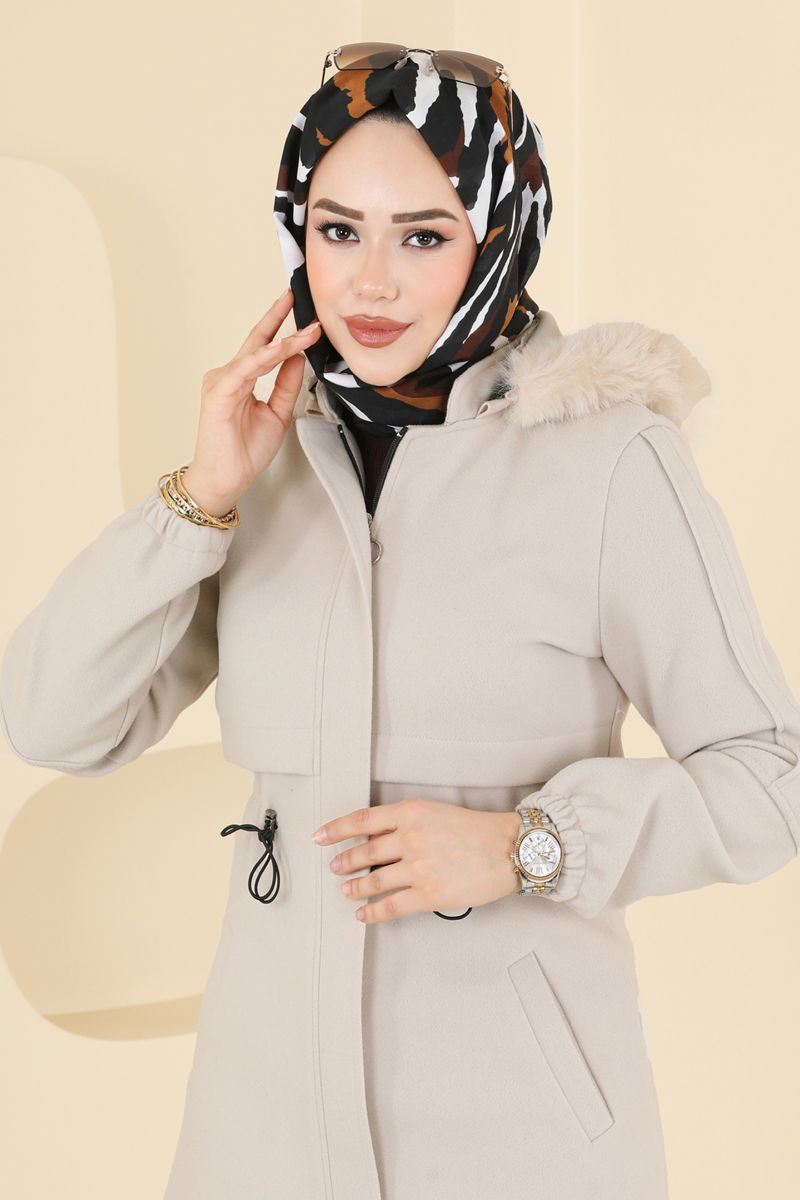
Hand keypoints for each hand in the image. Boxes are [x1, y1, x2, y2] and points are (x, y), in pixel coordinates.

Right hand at [180, 288, 321, 515]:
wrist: (226, 480)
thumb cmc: (244, 452)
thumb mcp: (278, 413)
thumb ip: (286, 384)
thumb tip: (298, 357)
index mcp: (241, 379)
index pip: (263, 346)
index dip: (280, 326)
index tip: (301, 310)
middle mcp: (228, 375)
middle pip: (257, 340)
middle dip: (277, 316)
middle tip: (294, 295)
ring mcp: (221, 382)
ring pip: (256, 354)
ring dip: (283, 341)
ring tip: (307, 331)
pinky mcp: (218, 393)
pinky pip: (245, 370)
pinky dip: (265, 358)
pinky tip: (282, 349)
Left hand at [312, 798, 520, 922]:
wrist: (509, 849)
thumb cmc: (477, 830)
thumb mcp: (435, 812)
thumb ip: (405, 823)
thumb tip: (374, 837)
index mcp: (410, 812)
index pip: (362, 820)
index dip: (335, 829)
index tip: (319, 836)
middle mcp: (410, 838)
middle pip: (363, 852)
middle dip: (344, 862)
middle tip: (334, 867)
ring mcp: (418, 868)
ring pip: (373, 881)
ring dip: (354, 887)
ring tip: (346, 890)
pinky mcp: (429, 895)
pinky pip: (390, 906)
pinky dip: (371, 912)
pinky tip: (362, 913)